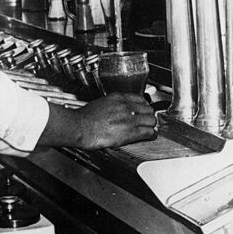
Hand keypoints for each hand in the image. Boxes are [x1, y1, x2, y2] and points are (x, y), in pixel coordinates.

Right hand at [40, 93, 155, 149]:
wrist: (81, 127)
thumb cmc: (86, 117)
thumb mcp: (101, 102)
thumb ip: (114, 104)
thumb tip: (119, 109)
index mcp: (119, 97)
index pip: (140, 98)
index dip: (143, 106)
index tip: (143, 110)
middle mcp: (126, 106)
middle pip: (148, 109)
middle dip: (149, 115)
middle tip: (147, 120)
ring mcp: (130, 118)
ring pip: (151, 120)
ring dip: (151, 124)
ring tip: (149, 128)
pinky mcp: (130, 132)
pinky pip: (148, 132)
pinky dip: (152, 134)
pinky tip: (150, 135)